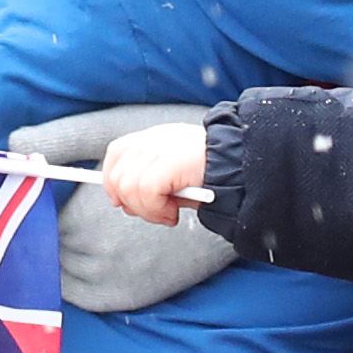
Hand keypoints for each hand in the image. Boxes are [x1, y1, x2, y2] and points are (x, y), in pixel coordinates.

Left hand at [97, 120, 211, 227]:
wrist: (240, 164)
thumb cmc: (214, 173)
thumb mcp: (175, 175)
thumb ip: (150, 182)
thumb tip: (125, 202)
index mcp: (155, 137)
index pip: (117, 152)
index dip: (112, 180)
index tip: (120, 201)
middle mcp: (153, 139)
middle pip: (118, 176)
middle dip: (132, 204)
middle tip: (157, 213)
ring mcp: (158, 149)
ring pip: (129, 189)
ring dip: (148, 211)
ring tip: (169, 214)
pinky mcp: (167, 163)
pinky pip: (146, 194)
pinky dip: (157, 210)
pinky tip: (173, 214)